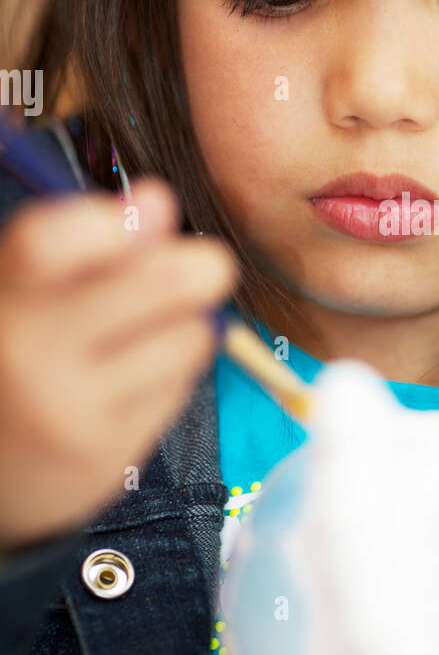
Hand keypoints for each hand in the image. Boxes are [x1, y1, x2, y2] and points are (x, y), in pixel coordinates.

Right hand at [0, 178, 237, 549]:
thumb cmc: (17, 352)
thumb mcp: (27, 288)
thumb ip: (85, 241)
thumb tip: (160, 200)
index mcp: (4, 296)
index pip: (52, 242)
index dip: (116, 220)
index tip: (153, 209)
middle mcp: (27, 353)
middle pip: (162, 282)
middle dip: (199, 266)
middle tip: (203, 267)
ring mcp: (69, 409)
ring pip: (188, 336)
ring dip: (185, 326)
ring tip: (148, 333)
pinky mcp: (106, 454)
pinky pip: (180, 388)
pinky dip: (173, 375)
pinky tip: (135, 381)